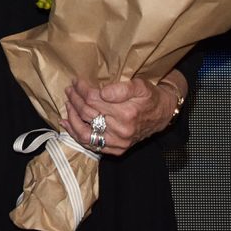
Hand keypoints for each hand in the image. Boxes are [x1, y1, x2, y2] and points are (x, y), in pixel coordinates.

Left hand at [60, 76, 178, 155]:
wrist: (163, 115)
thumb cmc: (150, 97)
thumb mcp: (141, 86)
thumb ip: (122, 88)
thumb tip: (102, 93)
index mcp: (126, 113)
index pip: (93, 99)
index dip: (81, 89)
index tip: (76, 81)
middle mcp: (121, 131)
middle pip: (87, 113)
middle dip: (75, 99)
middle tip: (69, 89)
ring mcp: (118, 143)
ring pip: (84, 132)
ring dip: (71, 117)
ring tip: (68, 103)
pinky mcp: (116, 149)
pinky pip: (90, 144)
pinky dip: (76, 133)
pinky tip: (67, 123)